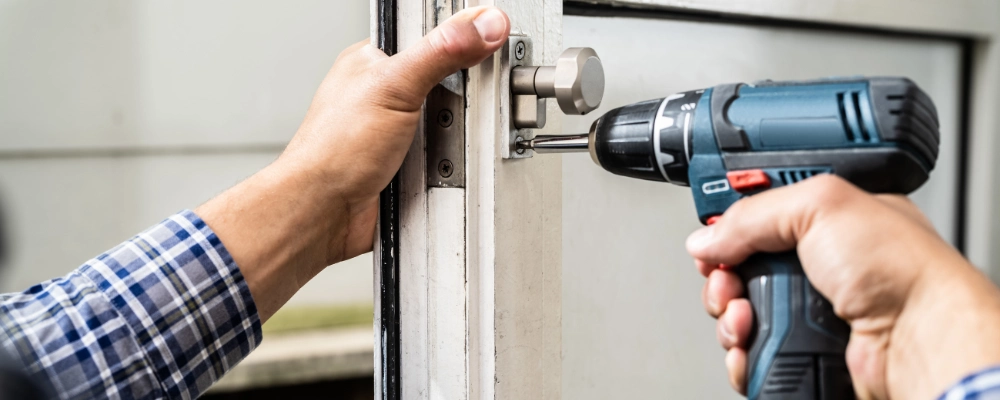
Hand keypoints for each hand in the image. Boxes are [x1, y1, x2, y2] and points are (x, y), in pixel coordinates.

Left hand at [196, 7, 509, 320]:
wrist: (324, 213)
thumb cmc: (333, 151)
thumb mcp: (394, 86)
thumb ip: (442, 50)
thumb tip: (483, 23)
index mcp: (376, 61)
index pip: (432, 36)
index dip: (460, 42)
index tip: (487, 48)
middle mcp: (387, 94)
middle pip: (449, 83)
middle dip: (462, 101)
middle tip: (460, 107)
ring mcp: (400, 131)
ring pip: (451, 124)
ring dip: (456, 139)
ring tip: (444, 143)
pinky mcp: (411, 164)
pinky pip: (447, 158)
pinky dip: (450, 166)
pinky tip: (441, 166)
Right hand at [687, 175, 999, 398]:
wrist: (917, 339)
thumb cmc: (901, 269)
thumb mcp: (821, 205)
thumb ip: (753, 213)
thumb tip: (706, 238)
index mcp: (827, 222)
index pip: (759, 217)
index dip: (731, 227)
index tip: (715, 237)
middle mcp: (817, 266)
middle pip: (740, 267)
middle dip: (722, 276)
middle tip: (728, 280)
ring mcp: (809, 312)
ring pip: (739, 313)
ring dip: (729, 316)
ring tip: (745, 317)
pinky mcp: (803, 349)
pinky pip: (751, 352)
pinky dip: (742, 352)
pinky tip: (751, 344)